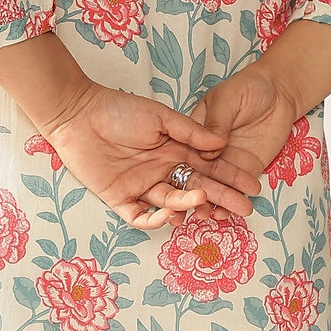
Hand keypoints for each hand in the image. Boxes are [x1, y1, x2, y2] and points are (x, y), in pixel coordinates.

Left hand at [42, 82, 262, 231]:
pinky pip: (140, 217)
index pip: (208, 168)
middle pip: (196, 189)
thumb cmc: (119, 110)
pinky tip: (169, 215)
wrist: (78, 114)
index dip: (230, 178)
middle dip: (221, 198)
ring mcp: (141, 187)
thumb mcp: (159, 117)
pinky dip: (155, 220)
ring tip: (203, 199)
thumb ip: (189, 132)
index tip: (252, 186)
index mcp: (174, 152)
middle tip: (244, 208)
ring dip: (189, 204)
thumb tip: (221, 143)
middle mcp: (162, 172)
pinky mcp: (119, 199)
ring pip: (172, 203)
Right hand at [187, 67, 302, 216]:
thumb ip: (217, 123)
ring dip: (210, 202)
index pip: (182, 153)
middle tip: (188, 210)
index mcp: (195, 131)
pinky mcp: (247, 169)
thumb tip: (208, 151)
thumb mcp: (227, 99)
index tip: (173, 187)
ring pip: (215, 186)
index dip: (176, 170)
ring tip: (207, 216)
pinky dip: (230, 202)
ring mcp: (227, 161)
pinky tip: (225, 213)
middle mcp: (207, 150)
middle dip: (191, 193)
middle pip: (197, 174)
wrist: (281, 93)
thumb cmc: (248, 88)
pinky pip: (237, 189)